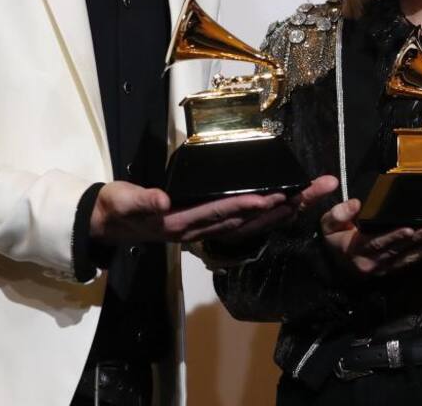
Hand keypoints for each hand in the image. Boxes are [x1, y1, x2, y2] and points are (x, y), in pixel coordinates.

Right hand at [91, 175, 339, 244]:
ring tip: (309, 197)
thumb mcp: (123, 200)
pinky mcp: (205, 225)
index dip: (247, 206)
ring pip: (249, 223)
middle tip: (312, 192)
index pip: (221, 213)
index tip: (273, 197)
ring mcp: (204, 230)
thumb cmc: (117, 207)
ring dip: (280, 211)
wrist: (109, 224)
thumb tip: (162, 201)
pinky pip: (241, 223)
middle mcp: (198, 230)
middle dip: (280, 206)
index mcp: (180, 223)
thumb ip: (142, 200)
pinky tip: (284, 208)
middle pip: (246, 219)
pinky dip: (264, 215)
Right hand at [320, 198, 421, 276]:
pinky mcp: (390, 270)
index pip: (377, 242)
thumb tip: (356, 204)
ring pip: (405, 258)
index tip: (409, 229)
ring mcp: (382, 268)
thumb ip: (339, 214)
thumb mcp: (328, 225)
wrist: (335, 263)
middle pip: (396, 250)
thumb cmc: (334, 238)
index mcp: (356, 249)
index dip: (394, 236)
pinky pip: (407, 263)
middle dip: (415, 240)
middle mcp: (371, 262)